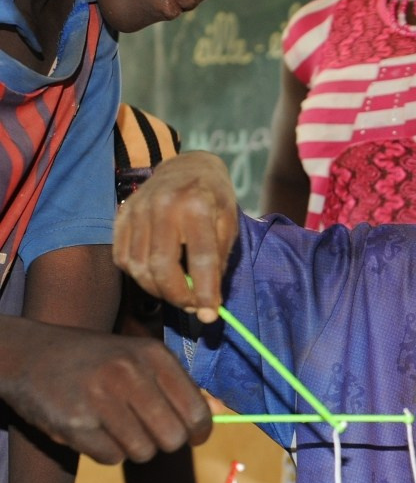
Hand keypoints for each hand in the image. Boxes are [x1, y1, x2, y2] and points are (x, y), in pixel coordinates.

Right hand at [3, 320, 211, 463]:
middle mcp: (130, 373)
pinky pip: (111, 458)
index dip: (199, 432)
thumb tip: (222, 414)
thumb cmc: (97, 360)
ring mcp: (101, 398)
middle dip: (163, 442)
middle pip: (173, 439)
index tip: (192, 436)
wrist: (32, 354)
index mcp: (153, 355)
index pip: (197, 411)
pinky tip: (92, 428)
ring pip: (143, 452)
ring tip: (116, 424)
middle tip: (147, 430)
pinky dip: (105, 451)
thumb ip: (181, 386)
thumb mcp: (141, 358)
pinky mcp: (76, 423)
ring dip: (133, 447)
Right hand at [114, 152, 237, 323]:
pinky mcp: (121, 216)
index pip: (201, 257)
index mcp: (197, 205)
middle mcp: (163, 206)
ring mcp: (138, 209)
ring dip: (158, 290)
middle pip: (162, 266)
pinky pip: (123, 258)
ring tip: (177, 293)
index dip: (205, 291)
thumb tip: (208, 302)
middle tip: (192, 306)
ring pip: (138, 267)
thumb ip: (218, 260)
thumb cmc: (213, 199)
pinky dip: (138, 276)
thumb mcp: (228, 223)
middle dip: (177, 296)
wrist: (187, 167)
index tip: (210, 315)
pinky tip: (156, 276)